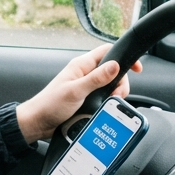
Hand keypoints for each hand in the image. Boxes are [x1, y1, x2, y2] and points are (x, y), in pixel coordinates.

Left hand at [15, 44, 142, 144]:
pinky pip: (103, 97)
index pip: (108, 51)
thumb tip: (115, 66)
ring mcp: (86, 87)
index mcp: (81, 65)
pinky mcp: (86, 99)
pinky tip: (103, 109)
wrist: (38, 123)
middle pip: (113, 71)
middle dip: (120, 83)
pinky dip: (107, 103)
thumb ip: (96, 78)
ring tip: (106, 104)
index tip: (136, 68)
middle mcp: (85, 74)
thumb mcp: (75, 91)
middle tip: (115, 95)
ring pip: (110, 86)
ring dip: (113, 95)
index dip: (124, 56)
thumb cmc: (49, 105)